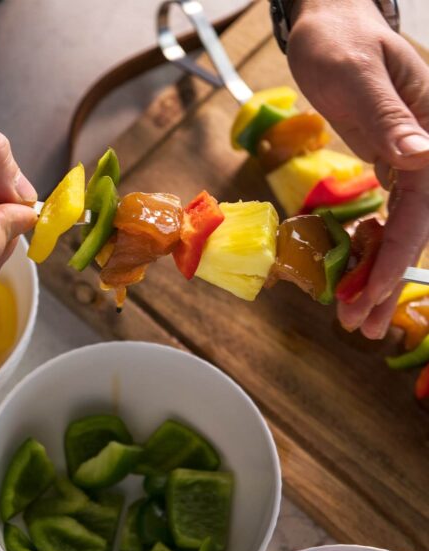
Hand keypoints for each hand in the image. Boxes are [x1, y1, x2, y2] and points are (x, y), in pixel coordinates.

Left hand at [286, 0, 428, 337]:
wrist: (329, 25)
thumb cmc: (339, 42)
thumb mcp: (358, 75)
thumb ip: (391, 118)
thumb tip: (422, 158)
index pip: (422, 206)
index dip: (397, 255)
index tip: (372, 294)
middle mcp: (427, 151)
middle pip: (415, 226)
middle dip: (386, 278)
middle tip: (357, 323)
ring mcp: (411, 159)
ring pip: (402, 226)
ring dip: (379, 271)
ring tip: (355, 314)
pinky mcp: (389, 162)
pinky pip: (388, 213)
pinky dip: (372, 245)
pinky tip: (359, 270)